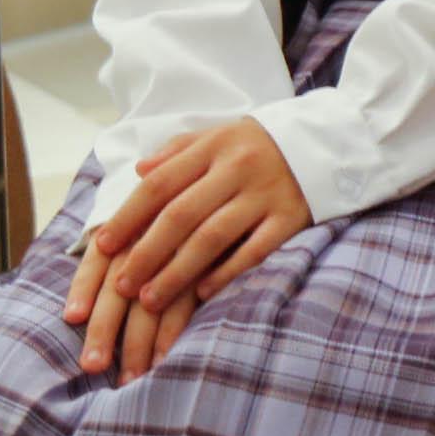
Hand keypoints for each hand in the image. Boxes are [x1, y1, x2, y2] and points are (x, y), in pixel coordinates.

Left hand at [74, 120, 309, 380]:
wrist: (332, 140)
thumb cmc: (260, 144)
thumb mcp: (220, 134)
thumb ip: (178, 151)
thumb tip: (138, 173)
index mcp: (216, 146)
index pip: (160, 183)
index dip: (128, 216)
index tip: (102, 247)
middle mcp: (239, 168)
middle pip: (181, 215)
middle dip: (146, 254)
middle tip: (121, 287)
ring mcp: (267, 193)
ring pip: (213, 238)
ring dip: (176, 272)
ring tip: (149, 301)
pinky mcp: (292, 217)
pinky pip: (255, 250)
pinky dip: (226, 273)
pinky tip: (201, 294)